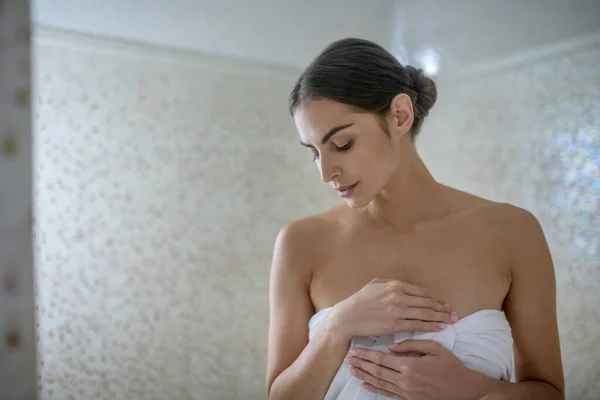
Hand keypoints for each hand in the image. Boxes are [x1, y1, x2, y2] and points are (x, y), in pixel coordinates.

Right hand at [325, 278, 457, 339]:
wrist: (348, 317)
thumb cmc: (360, 300)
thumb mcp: (374, 284)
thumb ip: (390, 283)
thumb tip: (404, 286)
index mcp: (395, 285)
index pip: (421, 292)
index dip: (435, 299)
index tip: (443, 304)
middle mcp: (398, 296)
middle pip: (427, 302)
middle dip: (442, 308)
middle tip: (454, 313)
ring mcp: (397, 311)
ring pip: (425, 313)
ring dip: (441, 317)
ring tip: (452, 320)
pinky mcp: (395, 325)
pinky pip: (417, 325)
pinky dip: (431, 326)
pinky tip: (440, 327)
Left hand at [346, 339, 484, 399]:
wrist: (465, 389)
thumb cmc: (451, 366)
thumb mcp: (434, 348)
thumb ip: (412, 345)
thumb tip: (392, 347)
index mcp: (410, 366)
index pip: (382, 359)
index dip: (367, 354)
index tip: (355, 350)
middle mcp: (405, 380)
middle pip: (377, 371)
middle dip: (361, 364)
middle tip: (348, 359)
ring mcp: (406, 392)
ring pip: (380, 383)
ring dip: (364, 376)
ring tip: (351, 370)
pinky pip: (388, 394)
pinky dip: (375, 389)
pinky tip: (365, 385)